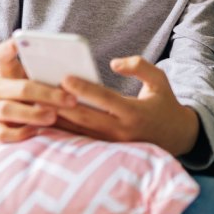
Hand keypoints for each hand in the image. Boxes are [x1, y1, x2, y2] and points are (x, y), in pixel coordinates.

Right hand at [0, 39, 78, 141]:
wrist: (0, 108)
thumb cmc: (26, 88)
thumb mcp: (30, 75)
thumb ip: (45, 72)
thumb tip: (75, 76)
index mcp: (7, 71)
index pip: (2, 55)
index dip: (9, 48)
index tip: (19, 42)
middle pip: (21, 88)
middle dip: (48, 94)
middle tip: (71, 100)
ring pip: (9, 110)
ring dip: (33, 114)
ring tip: (53, 116)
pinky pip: (3, 133)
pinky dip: (19, 134)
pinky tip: (36, 131)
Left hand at [53, 56, 200, 155]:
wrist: (177, 137)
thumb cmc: (164, 104)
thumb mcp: (160, 80)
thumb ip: (139, 66)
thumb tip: (115, 63)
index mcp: (134, 112)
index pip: (105, 99)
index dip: (85, 89)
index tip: (65, 78)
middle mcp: (122, 131)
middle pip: (86, 118)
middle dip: (62, 105)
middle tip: (40, 90)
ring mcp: (112, 144)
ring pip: (79, 132)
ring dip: (57, 119)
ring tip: (36, 104)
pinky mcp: (106, 150)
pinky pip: (81, 140)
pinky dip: (63, 130)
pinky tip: (45, 120)